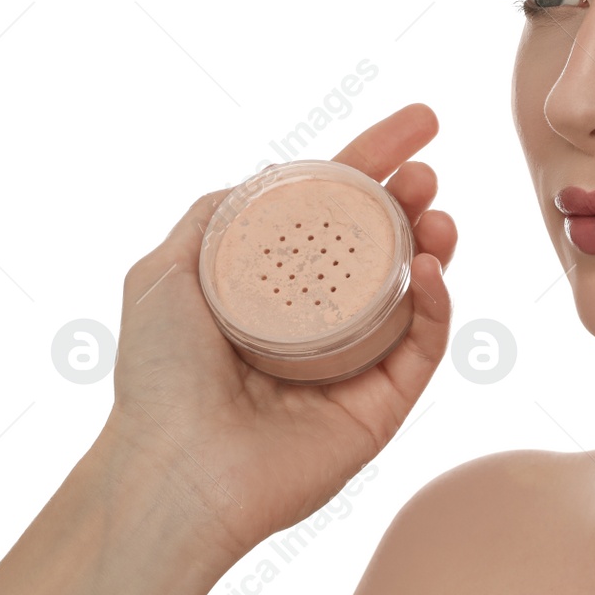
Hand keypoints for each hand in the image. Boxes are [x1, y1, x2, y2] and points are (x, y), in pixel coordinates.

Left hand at [107, 103, 456, 562]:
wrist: (174, 471)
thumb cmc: (157, 377)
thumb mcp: (163, 273)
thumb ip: (216, 217)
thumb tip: (272, 175)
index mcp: (274, 286)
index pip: (335, 210)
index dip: (376, 160)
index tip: (420, 123)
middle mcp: (319, 319)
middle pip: (383, 243)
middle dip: (411, 199)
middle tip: (425, 172)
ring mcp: (355, 362)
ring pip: (415, 290)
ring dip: (434, 243)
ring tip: (437, 214)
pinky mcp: (383, 404)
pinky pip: (423, 344)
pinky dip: (436, 303)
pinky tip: (427, 269)